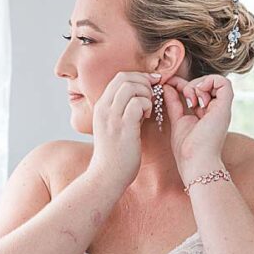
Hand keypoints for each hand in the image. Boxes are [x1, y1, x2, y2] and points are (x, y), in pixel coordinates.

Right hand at [86, 70, 158, 189]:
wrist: (106, 175)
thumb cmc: (113, 154)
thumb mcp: (110, 128)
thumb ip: (119, 112)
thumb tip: (136, 99)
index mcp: (101, 107)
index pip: (119, 77)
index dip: (138, 77)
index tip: (150, 86)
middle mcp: (104, 108)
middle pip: (125, 77)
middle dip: (144, 82)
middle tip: (153, 96)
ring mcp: (112, 117)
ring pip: (131, 87)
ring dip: (146, 94)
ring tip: (148, 109)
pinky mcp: (123, 127)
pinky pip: (138, 103)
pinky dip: (147, 105)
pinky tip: (146, 117)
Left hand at [162, 74, 233, 181]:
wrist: (196, 162)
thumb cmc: (186, 149)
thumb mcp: (177, 120)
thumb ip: (174, 103)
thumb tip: (167, 86)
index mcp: (205, 113)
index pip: (196, 89)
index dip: (181, 83)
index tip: (167, 84)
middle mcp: (215, 109)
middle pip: (205, 83)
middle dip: (189, 85)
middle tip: (184, 100)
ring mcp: (221, 108)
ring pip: (215, 80)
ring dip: (198, 85)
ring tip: (191, 102)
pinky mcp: (225, 107)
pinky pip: (223, 82)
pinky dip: (208, 83)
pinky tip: (197, 97)